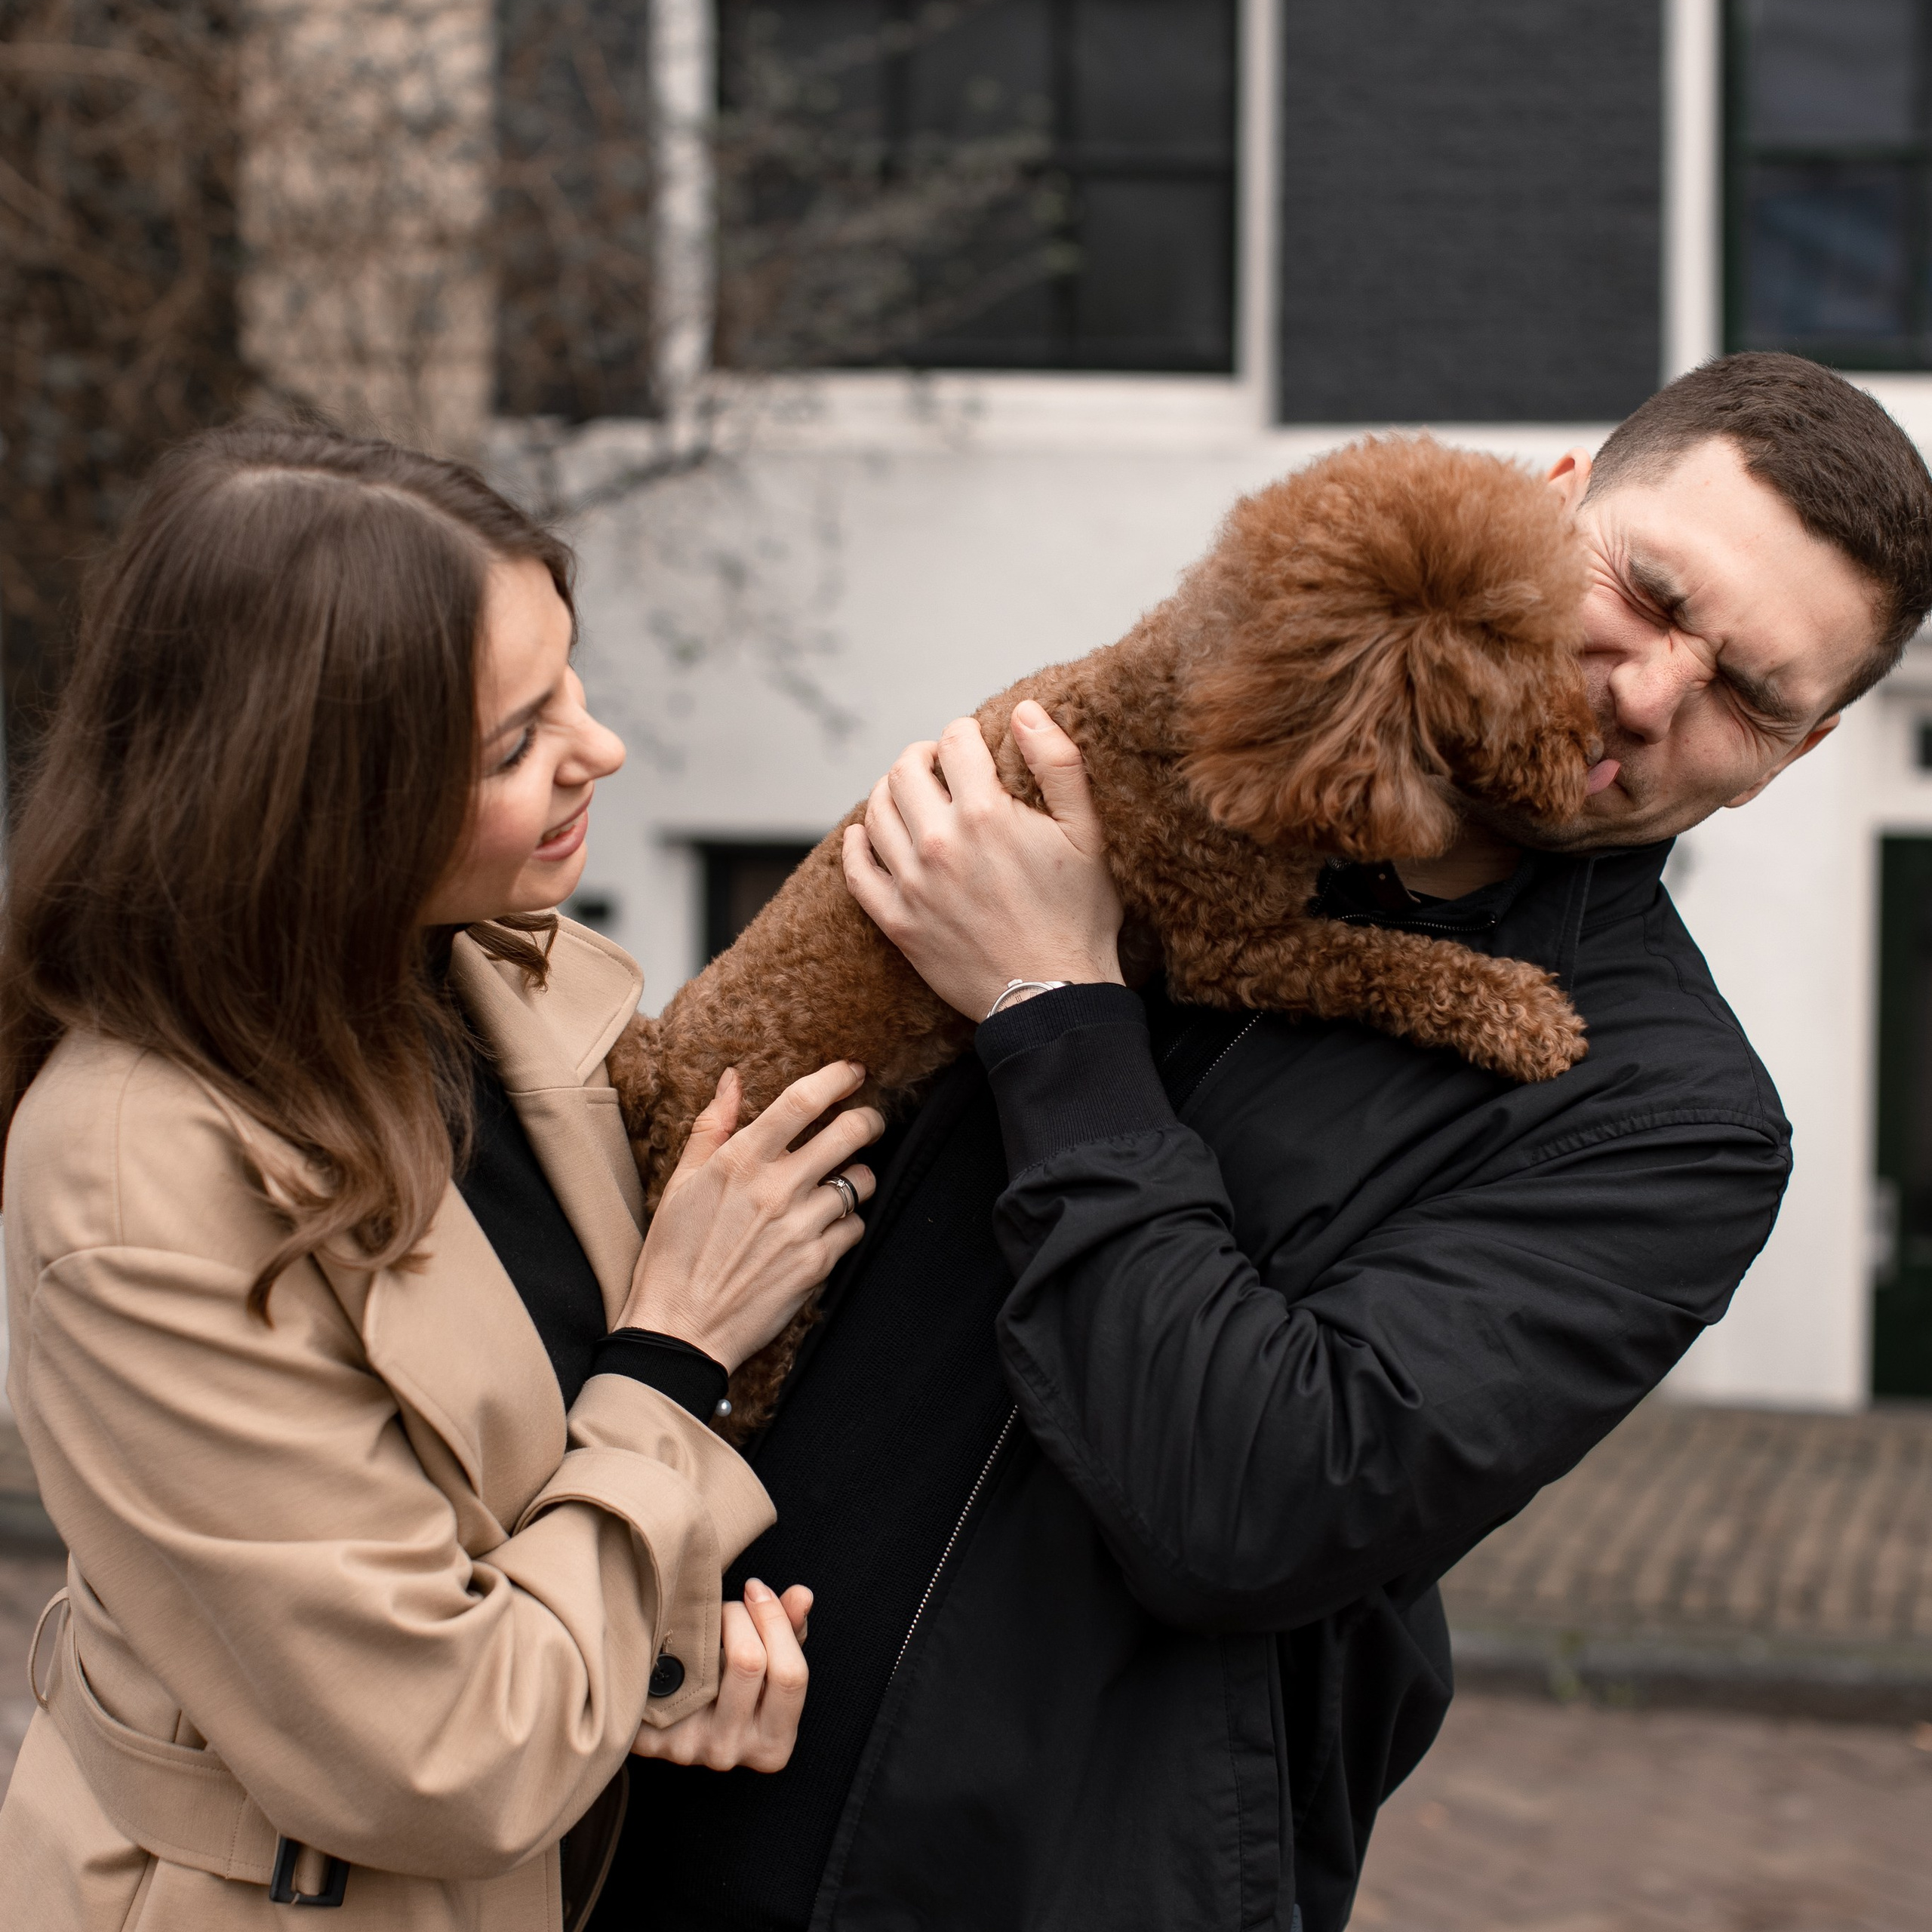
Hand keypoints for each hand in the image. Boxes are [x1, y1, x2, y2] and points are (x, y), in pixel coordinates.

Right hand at [624, 1063, 881, 1370]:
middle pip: (850, 1132)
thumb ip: (713, 1127)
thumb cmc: (674, 1255)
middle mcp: (776, 1189)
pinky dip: (847, 1223)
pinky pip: (856, 1227)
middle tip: (866, 1121)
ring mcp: (801, 1227)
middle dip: (868, 1119)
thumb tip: (733, 1079)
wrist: (681, 1330)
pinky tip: (825, 1227)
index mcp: (740, 1162)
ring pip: (861, 1180)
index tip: (852, 1071)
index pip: (802, 1101)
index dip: (837, 1078)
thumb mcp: (682, 1183)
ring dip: (857, 1175)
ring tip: (839, 1183)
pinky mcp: (818, 1264)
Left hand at [630, 1579, 810, 1771]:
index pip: (790, 1674)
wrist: (670, 1729)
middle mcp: (732, 1751)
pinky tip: (673, 1636)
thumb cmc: (731, 1690)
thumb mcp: (769, 1668)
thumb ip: (790, 1631)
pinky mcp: (651, 1736)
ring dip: (704, 1624)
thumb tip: (802, 1595)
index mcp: (773, 1743)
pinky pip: (665, 1670)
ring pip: (704, 1662)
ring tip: (701, 1621)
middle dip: (738, 1615)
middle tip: (726, 1607)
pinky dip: (672, 1641)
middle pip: (748, 1660)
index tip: (756, 1589)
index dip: (776, 1620)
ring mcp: (689, 1747)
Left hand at [841, 700, 1123, 1020]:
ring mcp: (912, 884)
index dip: (964, 733)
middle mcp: (939, 844)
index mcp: (985, 814)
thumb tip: (1027, 711)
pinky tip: (866, 835)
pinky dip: (857, 844)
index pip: (954, 742)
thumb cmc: (1079, 915)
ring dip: (890, 792)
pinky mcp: (897, 922)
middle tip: (939, 765)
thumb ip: (1058, 764)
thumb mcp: (1087, 833)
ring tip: (912, 796)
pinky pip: (857, 871)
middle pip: (905, 771)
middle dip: (922, 757)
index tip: (973, 743)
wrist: (1053, 995)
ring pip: (875, 813)